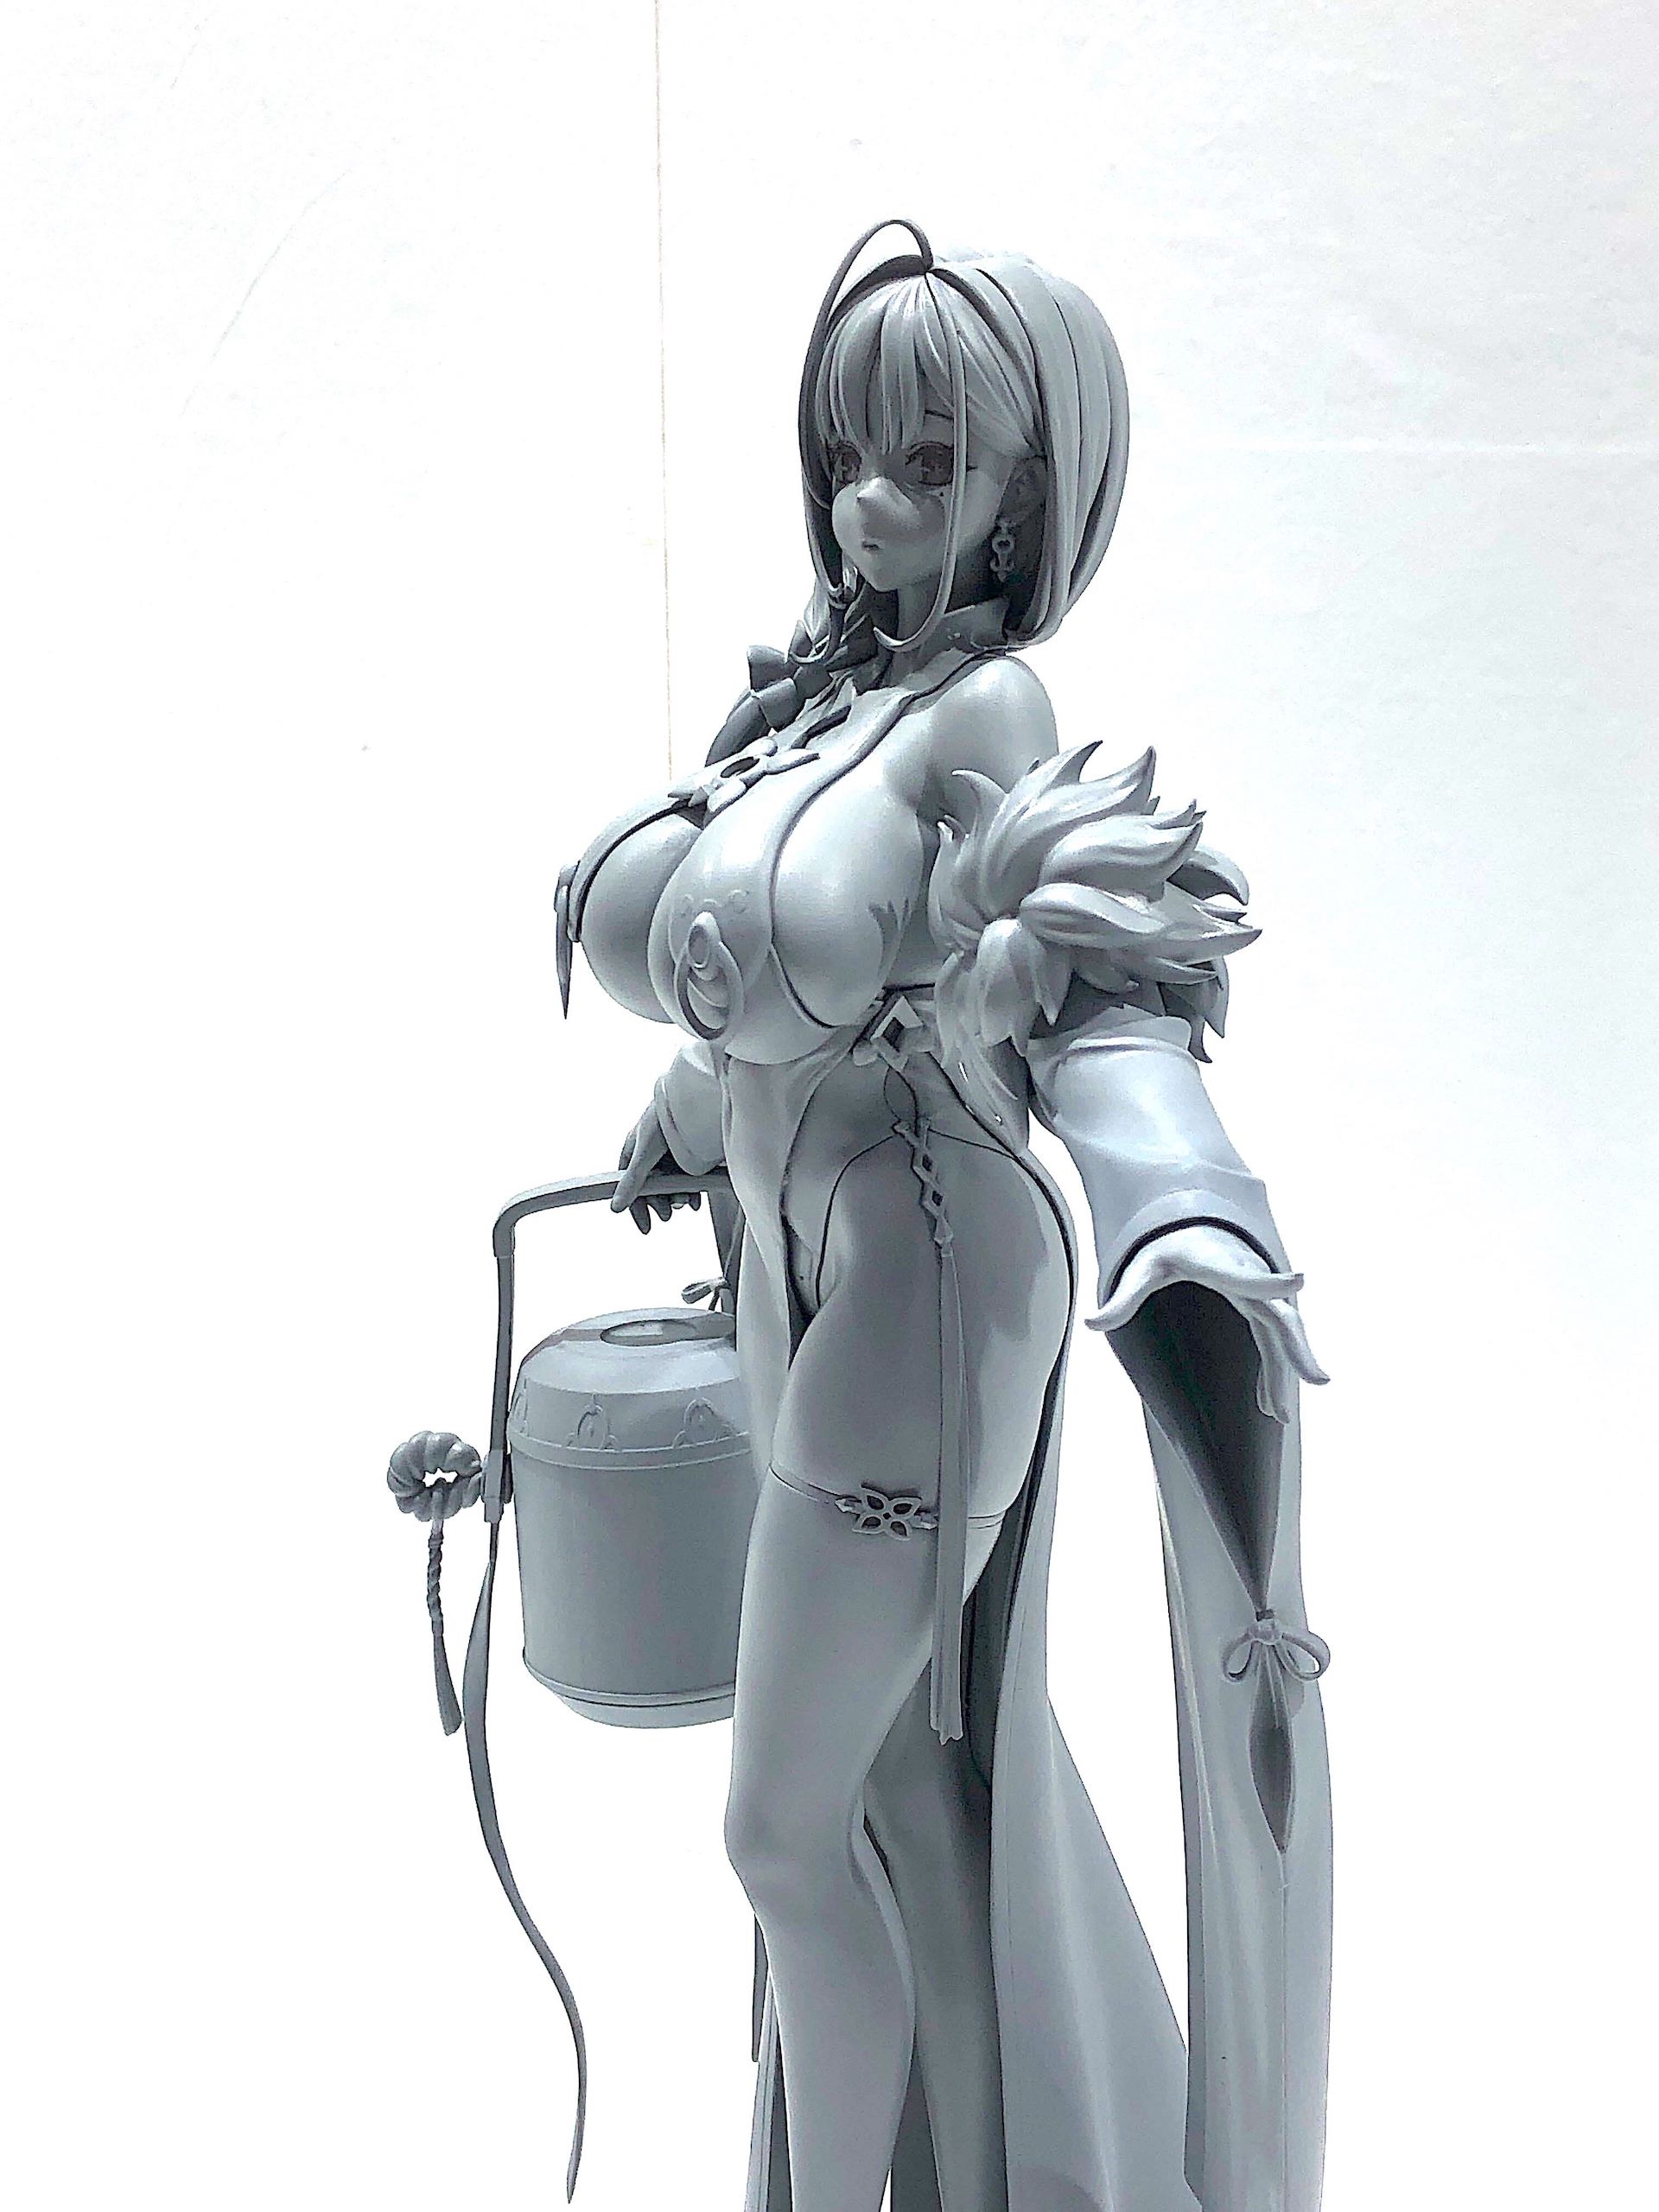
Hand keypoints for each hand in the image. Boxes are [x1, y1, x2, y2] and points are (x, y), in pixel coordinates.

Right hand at [611, 1099, 703, 1233]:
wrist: (695, 1100)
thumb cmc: (663, 1118)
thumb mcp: (646, 1153)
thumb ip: (632, 1182)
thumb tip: (615, 1207)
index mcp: (633, 1151)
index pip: (629, 1187)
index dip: (637, 1208)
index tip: (646, 1227)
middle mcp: (651, 1154)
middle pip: (652, 1188)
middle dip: (660, 1203)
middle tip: (668, 1214)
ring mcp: (671, 1155)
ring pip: (671, 1185)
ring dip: (678, 1197)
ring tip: (686, 1202)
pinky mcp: (690, 1154)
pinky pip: (689, 1179)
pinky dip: (692, 1191)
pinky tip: (696, 1199)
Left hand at [1086, 1222, 1327, 1420]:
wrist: (1192, 1227)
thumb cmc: (1169, 1248)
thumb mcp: (1142, 1269)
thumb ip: (1121, 1298)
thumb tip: (1090, 1323)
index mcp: (1218, 1265)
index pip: (1246, 1276)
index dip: (1270, 1281)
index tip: (1299, 1280)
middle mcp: (1247, 1278)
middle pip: (1279, 1316)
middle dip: (1297, 1347)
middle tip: (1317, 1378)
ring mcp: (1257, 1294)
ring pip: (1282, 1335)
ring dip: (1287, 1372)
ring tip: (1281, 1415)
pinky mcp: (1258, 1308)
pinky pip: (1272, 1341)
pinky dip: (1274, 1371)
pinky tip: (1270, 1405)